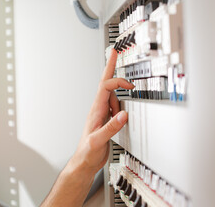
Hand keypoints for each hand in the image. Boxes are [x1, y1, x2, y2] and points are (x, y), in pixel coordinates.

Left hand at [68, 50, 134, 176]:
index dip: (117, 82)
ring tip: (122, 111)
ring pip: (112, 96)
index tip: (129, 83)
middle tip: (114, 53)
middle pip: (106, 84)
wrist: (85, 162)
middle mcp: (98, 109)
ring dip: (120, 97)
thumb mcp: (98, 141)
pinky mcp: (107, 121)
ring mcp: (102, 114)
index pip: (105, 88)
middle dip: (110, 67)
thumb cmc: (87, 152)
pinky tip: (122, 113)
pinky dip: (120, 105)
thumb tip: (123, 114)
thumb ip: (110, 128)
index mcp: (95, 111)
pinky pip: (115, 106)